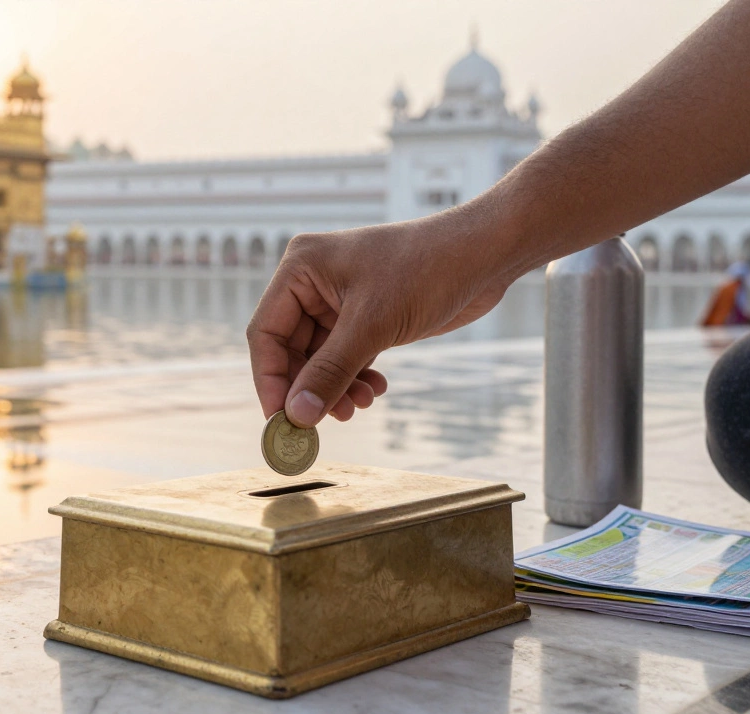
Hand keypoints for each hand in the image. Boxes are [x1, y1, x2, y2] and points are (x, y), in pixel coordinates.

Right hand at [247, 208, 522, 426]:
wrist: (484, 254)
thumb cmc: (428, 269)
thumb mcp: (373, 325)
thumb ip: (330, 372)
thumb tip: (297, 416)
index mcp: (301, 268)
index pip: (265, 333)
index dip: (270, 380)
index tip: (281, 420)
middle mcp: (314, 282)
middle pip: (291, 351)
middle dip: (309, 388)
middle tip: (326, 422)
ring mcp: (340, 300)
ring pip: (320, 359)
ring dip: (335, 387)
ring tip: (360, 405)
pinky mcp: (367, 315)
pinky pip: (346, 357)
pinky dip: (356, 378)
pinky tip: (376, 389)